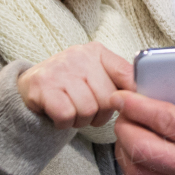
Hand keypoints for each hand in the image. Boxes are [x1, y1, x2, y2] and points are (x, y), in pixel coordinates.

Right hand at [17, 42, 132, 129]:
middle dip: (101, 114)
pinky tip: (60, 116)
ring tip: (73, 112)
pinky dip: (64, 123)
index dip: (132, 96)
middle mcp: (79, 56)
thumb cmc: (70, 83)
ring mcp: (59, 70)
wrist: (30, 84)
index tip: (129, 107)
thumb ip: (118, 79)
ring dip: (81, 120)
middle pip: (107, 99)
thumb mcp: (95, 73)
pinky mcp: (42, 86)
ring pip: (87, 110)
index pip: (126, 73)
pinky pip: (66, 115)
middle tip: (89, 113)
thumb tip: (144, 95)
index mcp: (96, 52)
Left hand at [113, 41, 174, 174]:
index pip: (168, 121)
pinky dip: (132, 171)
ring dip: (124, 150)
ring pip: (139, 172)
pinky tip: (133, 155)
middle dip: (125, 127)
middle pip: (145, 148)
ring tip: (126, 131)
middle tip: (121, 111)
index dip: (139, 106)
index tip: (122, 95)